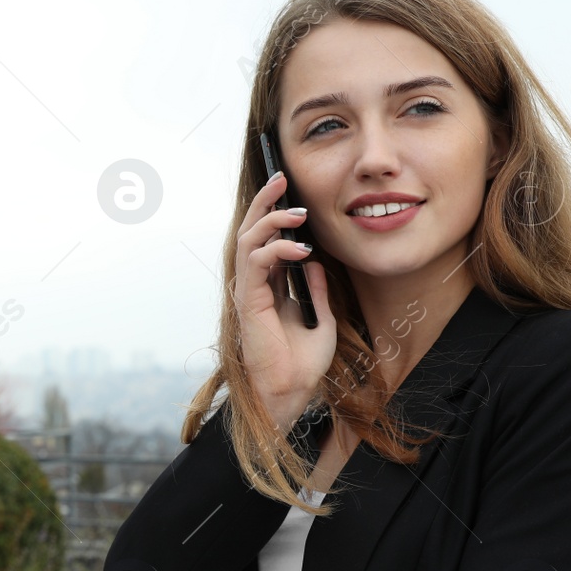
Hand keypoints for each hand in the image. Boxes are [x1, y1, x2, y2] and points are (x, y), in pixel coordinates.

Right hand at [234, 172, 335, 425]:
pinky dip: (277, 249)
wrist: (291, 391)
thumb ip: (316, 289)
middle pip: (251, 231)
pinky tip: (302, 250)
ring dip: (272, 221)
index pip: (265, 240)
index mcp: (268, 287)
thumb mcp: (321, 318)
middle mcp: (254, 285)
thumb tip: (314, 262)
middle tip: (282, 180)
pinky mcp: (249, 301)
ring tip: (298, 213)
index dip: (274, 213)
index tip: (290, 191)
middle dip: (265, 202)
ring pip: (249, 240)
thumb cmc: (303, 363)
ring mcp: (249, 291)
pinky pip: (256, 262)